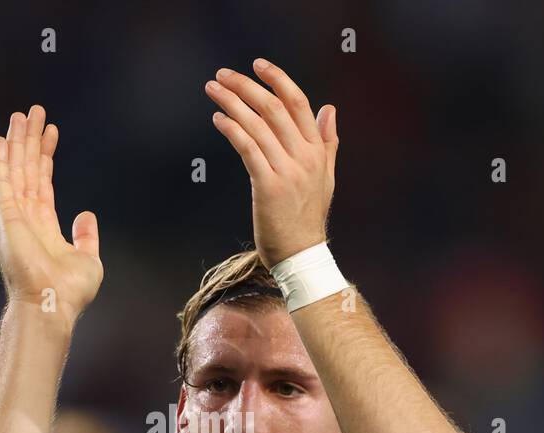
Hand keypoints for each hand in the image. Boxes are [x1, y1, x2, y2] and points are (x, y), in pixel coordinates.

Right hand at [0, 105, 103, 325]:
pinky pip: (2, 182)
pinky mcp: (6, 217)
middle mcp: (26, 218)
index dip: (47, 156)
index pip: (44, 182)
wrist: (52, 304)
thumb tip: (86, 215)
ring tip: (22, 115)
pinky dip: (0, 161)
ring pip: (15, 169)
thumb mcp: (88, 258)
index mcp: (44, 226)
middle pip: (28, 170)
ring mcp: (14, 216)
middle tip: (34, 112)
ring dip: (18, 142)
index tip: (51, 133)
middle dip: (30, 140)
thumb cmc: (68, 291)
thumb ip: (85, 235)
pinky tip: (1, 141)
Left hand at [204, 59, 338, 267]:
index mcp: (318, 151)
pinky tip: (219, 119)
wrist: (301, 255)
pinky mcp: (268, 187)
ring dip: (232, 102)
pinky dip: (232, 129)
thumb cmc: (308, 218)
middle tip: (222, 75)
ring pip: (258, 125)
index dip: (278, 80)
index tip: (257, 65)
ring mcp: (288, 172)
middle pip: (274, 108)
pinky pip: (248, 148)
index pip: (299, 104)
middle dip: (245, 86)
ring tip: (213, 90)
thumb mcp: (326, 177)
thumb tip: (329, 108)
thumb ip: (328, 142)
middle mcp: (305, 157)